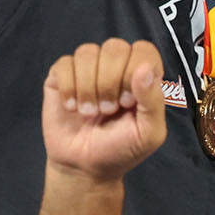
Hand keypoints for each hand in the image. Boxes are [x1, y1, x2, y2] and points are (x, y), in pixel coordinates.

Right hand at [43, 37, 170, 183]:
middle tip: (107, 110)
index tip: (128, 102)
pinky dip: (68, 88)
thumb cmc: (120, 149)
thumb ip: (153, 100)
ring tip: (89, 112)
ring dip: (88, 87)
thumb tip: (145, 68)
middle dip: (110, 82)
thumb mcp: (148, 133)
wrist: (83, 168)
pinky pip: (64, 64)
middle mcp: (115, 66)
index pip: (143, 49)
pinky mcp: (61, 77)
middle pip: (115, 47)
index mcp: (141, 75)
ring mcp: (88, 69)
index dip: (134, 72)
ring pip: (87, 52)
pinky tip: (71, 107)